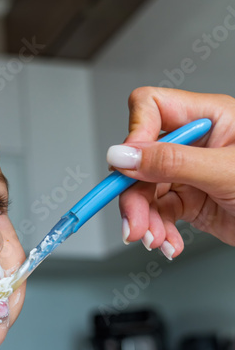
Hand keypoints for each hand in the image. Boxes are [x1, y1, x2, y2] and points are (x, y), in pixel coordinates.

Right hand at [105, 86, 234, 255]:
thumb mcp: (227, 171)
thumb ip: (173, 162)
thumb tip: (124, 155)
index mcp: (209, 116)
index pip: (151, 107)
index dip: (134, 135)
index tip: (127, 168)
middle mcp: (196, 142)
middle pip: (140, 158)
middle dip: (134, 194)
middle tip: (134, 222)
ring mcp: (192, 172)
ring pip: (145, 189)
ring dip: (144, 219)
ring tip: (155, 239)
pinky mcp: (191, 201)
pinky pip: (159, 213)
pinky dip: (158, 231)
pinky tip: (169, 242)